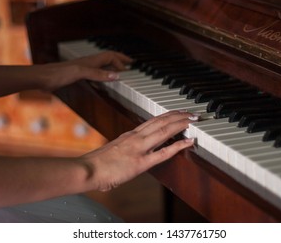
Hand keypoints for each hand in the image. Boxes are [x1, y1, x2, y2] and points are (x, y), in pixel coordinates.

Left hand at [39, 51, 131, 90]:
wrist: (42, 78)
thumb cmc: (58, 74)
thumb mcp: (81, 73)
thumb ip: (98, 74)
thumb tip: (117, 75)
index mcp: (90, 60)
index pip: (110, 56)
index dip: (120, 60)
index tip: (131, 65)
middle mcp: (87, 63)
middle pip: (107, 58)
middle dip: (119, 60)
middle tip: (129, 64)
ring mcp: (82, 69)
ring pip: (101, 65)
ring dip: (111, 66)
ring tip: (119, 71)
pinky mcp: (76, 76)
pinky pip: (94, 73)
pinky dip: (102, 75)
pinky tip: (101, 81)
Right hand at [79, 111, 197, 191]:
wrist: (87, 169)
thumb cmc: (96, 163)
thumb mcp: (113, 150)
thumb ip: (124, 148)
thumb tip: (130, 151)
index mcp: (129, 135)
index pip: (153, 121)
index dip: (168, 116)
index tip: (178, 113)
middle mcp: (136, 137)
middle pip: (161, 121)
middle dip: (178, 115)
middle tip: (191, 112)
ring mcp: (139, 148)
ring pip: (164, 131)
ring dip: (181, 123)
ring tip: (193, 119)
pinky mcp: (140, 162)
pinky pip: (163, 152)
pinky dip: (178, 145)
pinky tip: (189, 141)